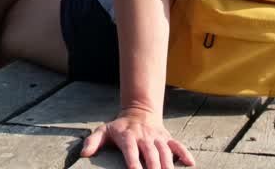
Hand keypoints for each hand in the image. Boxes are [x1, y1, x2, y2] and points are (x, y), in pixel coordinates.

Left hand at [80, 108, 194, 168]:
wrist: (139, 111)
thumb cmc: (119, 127)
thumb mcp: (103, 130)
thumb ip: (93, 141)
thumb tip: (84, 154)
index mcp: (127, 136)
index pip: (130, 150)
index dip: (133, 161)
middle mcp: (144, 136)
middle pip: (150, 153)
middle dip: (153, 167)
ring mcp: (157, 137)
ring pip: (165, 151)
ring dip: (168, 165)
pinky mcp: (167, 138)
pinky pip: (178, 145)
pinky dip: (185, 153)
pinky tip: (190, 164)